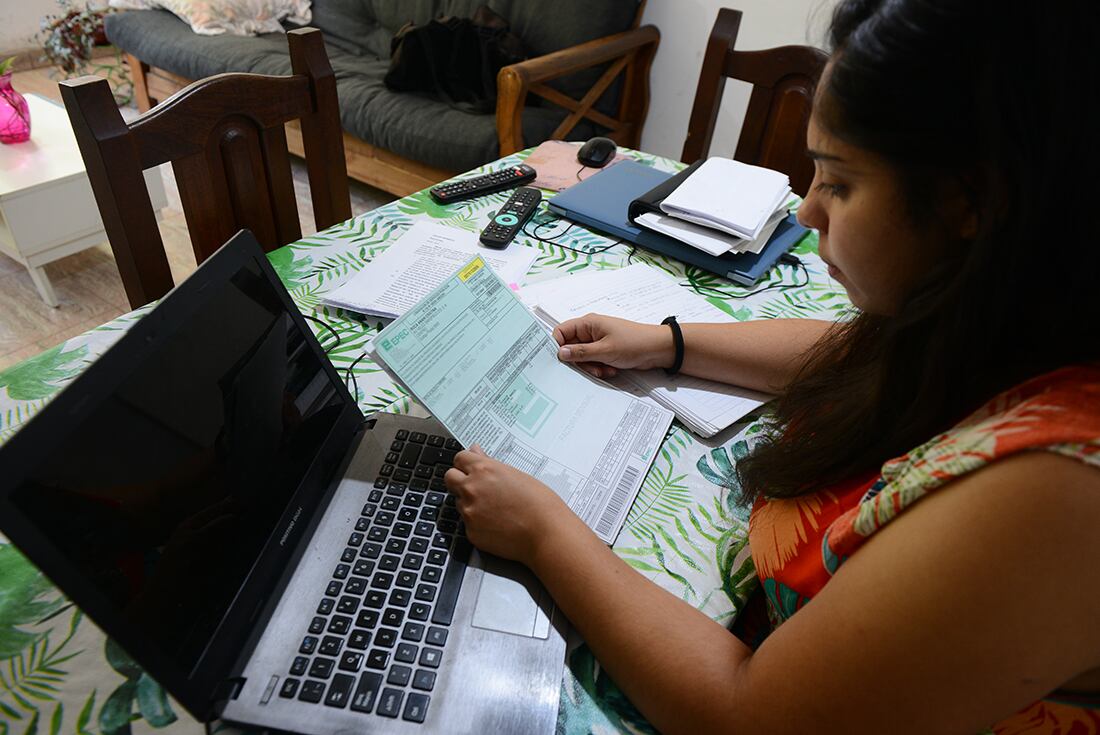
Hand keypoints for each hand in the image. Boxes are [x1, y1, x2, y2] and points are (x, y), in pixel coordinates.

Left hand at [444, 446, 575, 565]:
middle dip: (458, 479)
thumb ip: (490, 463)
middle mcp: (471, 489)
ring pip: (459, 502)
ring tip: (495, 508)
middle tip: (475, 486)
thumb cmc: (539, 503)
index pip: (459, 458)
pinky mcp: (470, 532)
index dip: (466, 463)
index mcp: (484, 470)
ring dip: (470, 502)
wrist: (546, 533)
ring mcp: (469, 512)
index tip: (470, 467)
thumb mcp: (516, 475)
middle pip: (449, 477)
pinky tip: (497, 524)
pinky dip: (478, 522)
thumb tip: (476, 451)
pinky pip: (468, 523)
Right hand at [552, 313, 673, 378]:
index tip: (559, 360)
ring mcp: (597, 342)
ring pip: (582, 358)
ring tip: (605, 369)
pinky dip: (599, 368)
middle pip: (571, 348)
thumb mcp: (605, 350)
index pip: (561, 331)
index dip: (556, 345)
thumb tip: (560, 353)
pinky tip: (611, 370)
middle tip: (591, 368)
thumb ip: (581, 353)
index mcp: (588, 323)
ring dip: (591, 367)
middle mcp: (590, 331)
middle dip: (579, 362)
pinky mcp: (604, 352)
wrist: (658, 349)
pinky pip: (593, 362)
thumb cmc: (634, 343)